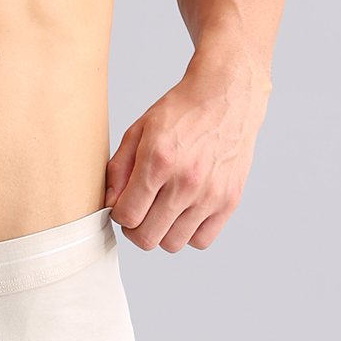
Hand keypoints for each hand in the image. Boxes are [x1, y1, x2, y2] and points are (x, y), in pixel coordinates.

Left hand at [104, 58, 269, 252]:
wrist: (226, 96)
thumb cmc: (181, 112)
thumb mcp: (139, 130)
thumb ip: (119, 169)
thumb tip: (110, 203)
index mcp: (159, 161)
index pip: (127, 216)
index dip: (118, 215)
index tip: (123, 205)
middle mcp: (186, 182)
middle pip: (148, 238)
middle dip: (135, 228)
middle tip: (139, 211)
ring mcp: (211, 194)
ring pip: (173, 244)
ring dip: (162, 232)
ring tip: (162, 210)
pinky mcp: (230, 201)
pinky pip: (201, 241)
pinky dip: (188, 233)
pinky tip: (184, 213)